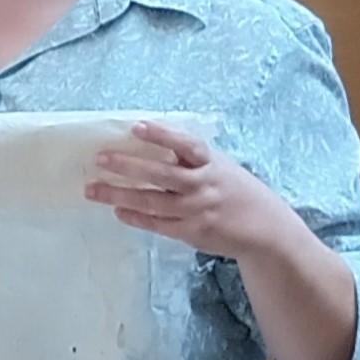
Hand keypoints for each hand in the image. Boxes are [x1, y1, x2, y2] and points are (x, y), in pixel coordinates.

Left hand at [86, 119, 288, 255]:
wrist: (266, 229)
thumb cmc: (236, 190)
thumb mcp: (220, 166)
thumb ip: (190, 157)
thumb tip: (148, 139)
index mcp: (210, 163)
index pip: (185, 145)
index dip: (161, 135)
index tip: (136, 127)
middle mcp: (203, 185)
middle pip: (160, 174)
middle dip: (127, 166)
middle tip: (100, 159)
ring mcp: (197, 210)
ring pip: (153, 202)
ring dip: (120, 195)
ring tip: (93, 190)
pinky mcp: (193, 232)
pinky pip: (158, 224)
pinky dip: (136, 218)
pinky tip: (118, 212)